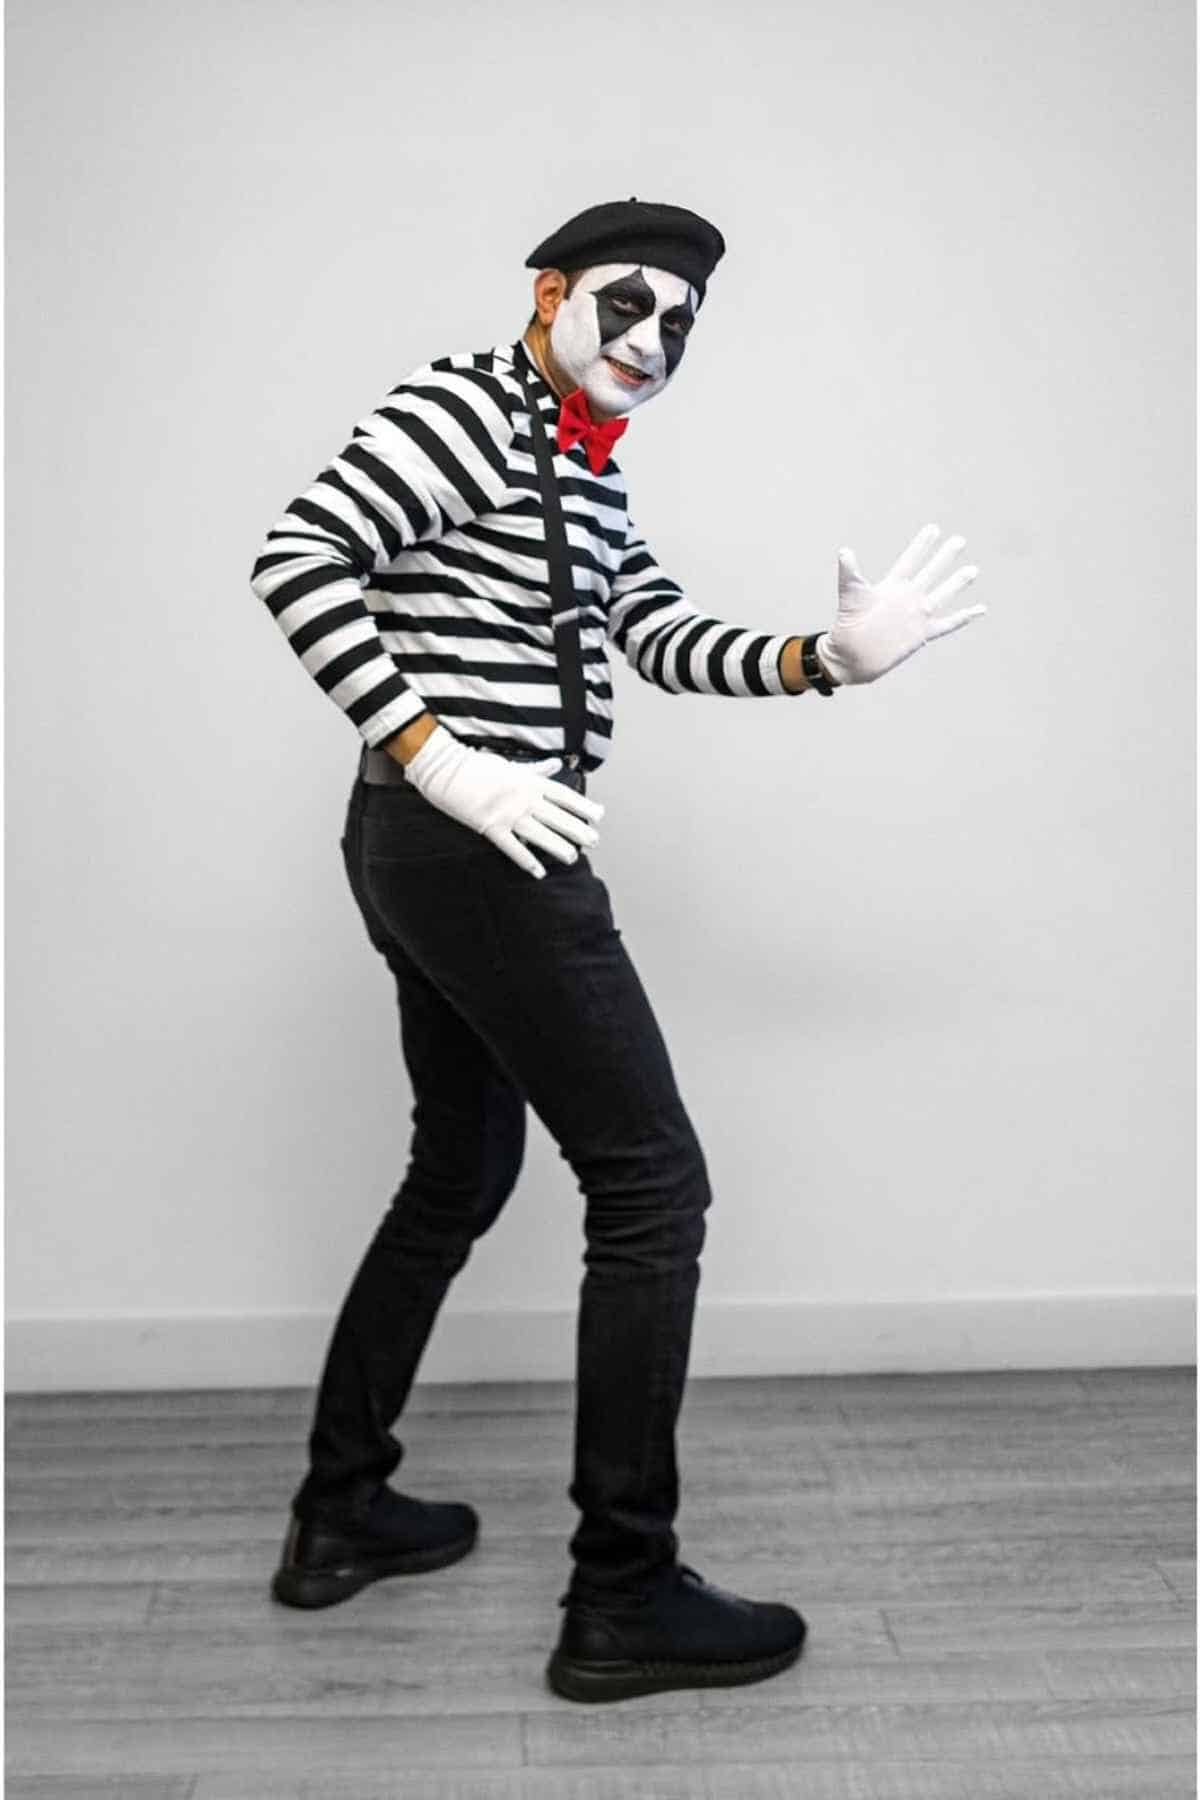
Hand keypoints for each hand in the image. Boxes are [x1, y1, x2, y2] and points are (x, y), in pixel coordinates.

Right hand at [402, 725, 604, 879]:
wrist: (447, 770)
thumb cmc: (479, 765)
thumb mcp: (512, 764)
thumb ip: (537, 769)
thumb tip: (557, 764)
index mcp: (529, 781)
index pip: (562, 795)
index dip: (582, 806)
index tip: (598, 815)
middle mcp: (523, 798)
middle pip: (556, 816)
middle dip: (577, 829)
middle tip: (595, 840)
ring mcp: (507, 814)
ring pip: (539, 833)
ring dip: (557, 846)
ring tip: (573, 857)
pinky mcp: (491, 827)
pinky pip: (513, 847)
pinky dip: (527, 861)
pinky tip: (540, 872)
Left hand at [815, 523, 984, 687]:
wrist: (853, 654)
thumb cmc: (848, 624)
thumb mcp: (851, 595)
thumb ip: (850, 573)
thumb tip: (844, 552)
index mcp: (893, 586)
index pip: (911, 560)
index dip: (922, 545)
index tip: (934, 528)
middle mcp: (908, 598)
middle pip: (931, 572)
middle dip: (945, 556)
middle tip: (960, 540)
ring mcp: (917, 615)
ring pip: (943, 595)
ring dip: (957, 583)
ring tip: (973, 570)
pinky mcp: (922, 634)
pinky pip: (948, 624)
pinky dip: (963, 617)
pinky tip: (979, 609)